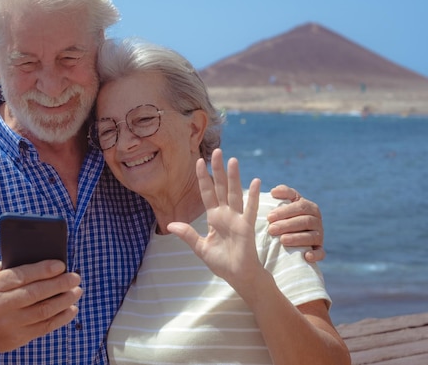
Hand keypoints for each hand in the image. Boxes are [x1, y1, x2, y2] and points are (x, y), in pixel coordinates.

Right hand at [0, 255, 81, 356]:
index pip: (21, 276)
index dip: (43, 269)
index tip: (61, 264)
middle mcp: (1, 306)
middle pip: (36, 293)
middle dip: (60, 284)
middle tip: (75, 277)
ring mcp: (11, 324)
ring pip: (44, 310)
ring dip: (65, 300)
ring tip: (77, 290)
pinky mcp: (19, 338)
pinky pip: (45, 327)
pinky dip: (62, 318)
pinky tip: (72, 308)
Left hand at [167, 148, 264, 288]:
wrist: (238, 276)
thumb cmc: (222, 262)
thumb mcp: (200, 248)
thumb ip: (188, 234)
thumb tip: (171, 225)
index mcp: (214, 218)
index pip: (207, 193)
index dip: (203, 178)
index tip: (199, 161)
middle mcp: (226, 214)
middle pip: (221, 188)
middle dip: (218, 170)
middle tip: (217, 151)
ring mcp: (237, 219)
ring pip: (234, 194)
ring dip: (234, 178)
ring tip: (233, 160)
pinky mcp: (247, 227)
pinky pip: (251, 209)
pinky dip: (254, 196)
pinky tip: (256, 181)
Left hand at [267, 185, 324, 261]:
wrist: (293, 235)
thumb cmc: (287, 215)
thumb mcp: (287, 202)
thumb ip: (284, 192)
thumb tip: (274, 191)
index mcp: (310, 207)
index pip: (300, 206)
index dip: (285, 211)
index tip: (269, 217)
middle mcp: (317, 220)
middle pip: (305, 221)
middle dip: (287, 225)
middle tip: (271, 229)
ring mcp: (319, 235)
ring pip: (311, 236)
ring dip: (297, 238)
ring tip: (282, 240)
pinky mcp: (319, 249)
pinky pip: (320, 252)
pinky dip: (315, 254)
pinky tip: (306, 256)